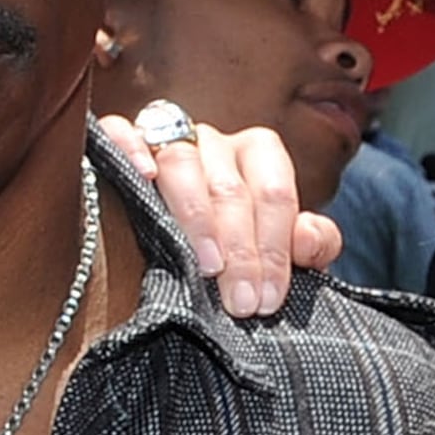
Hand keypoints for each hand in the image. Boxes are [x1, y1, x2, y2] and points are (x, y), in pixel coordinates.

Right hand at [89, 107, 341, 316]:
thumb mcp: (280, 250)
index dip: (275, 248)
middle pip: (230, 188)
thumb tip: (307, 240)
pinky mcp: (121, 141)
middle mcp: (213, 142)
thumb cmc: (233, 249)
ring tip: (207, 268)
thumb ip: (312, 244)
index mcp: (258, 153)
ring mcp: (166, 138)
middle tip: (241, 303)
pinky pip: (122, 131)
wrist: (171, 249)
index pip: (274, 192)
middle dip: (241, 251)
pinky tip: (142, 176)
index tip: (267, 300)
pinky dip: (131, 149)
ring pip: (182, 163)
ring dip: (197, 219)